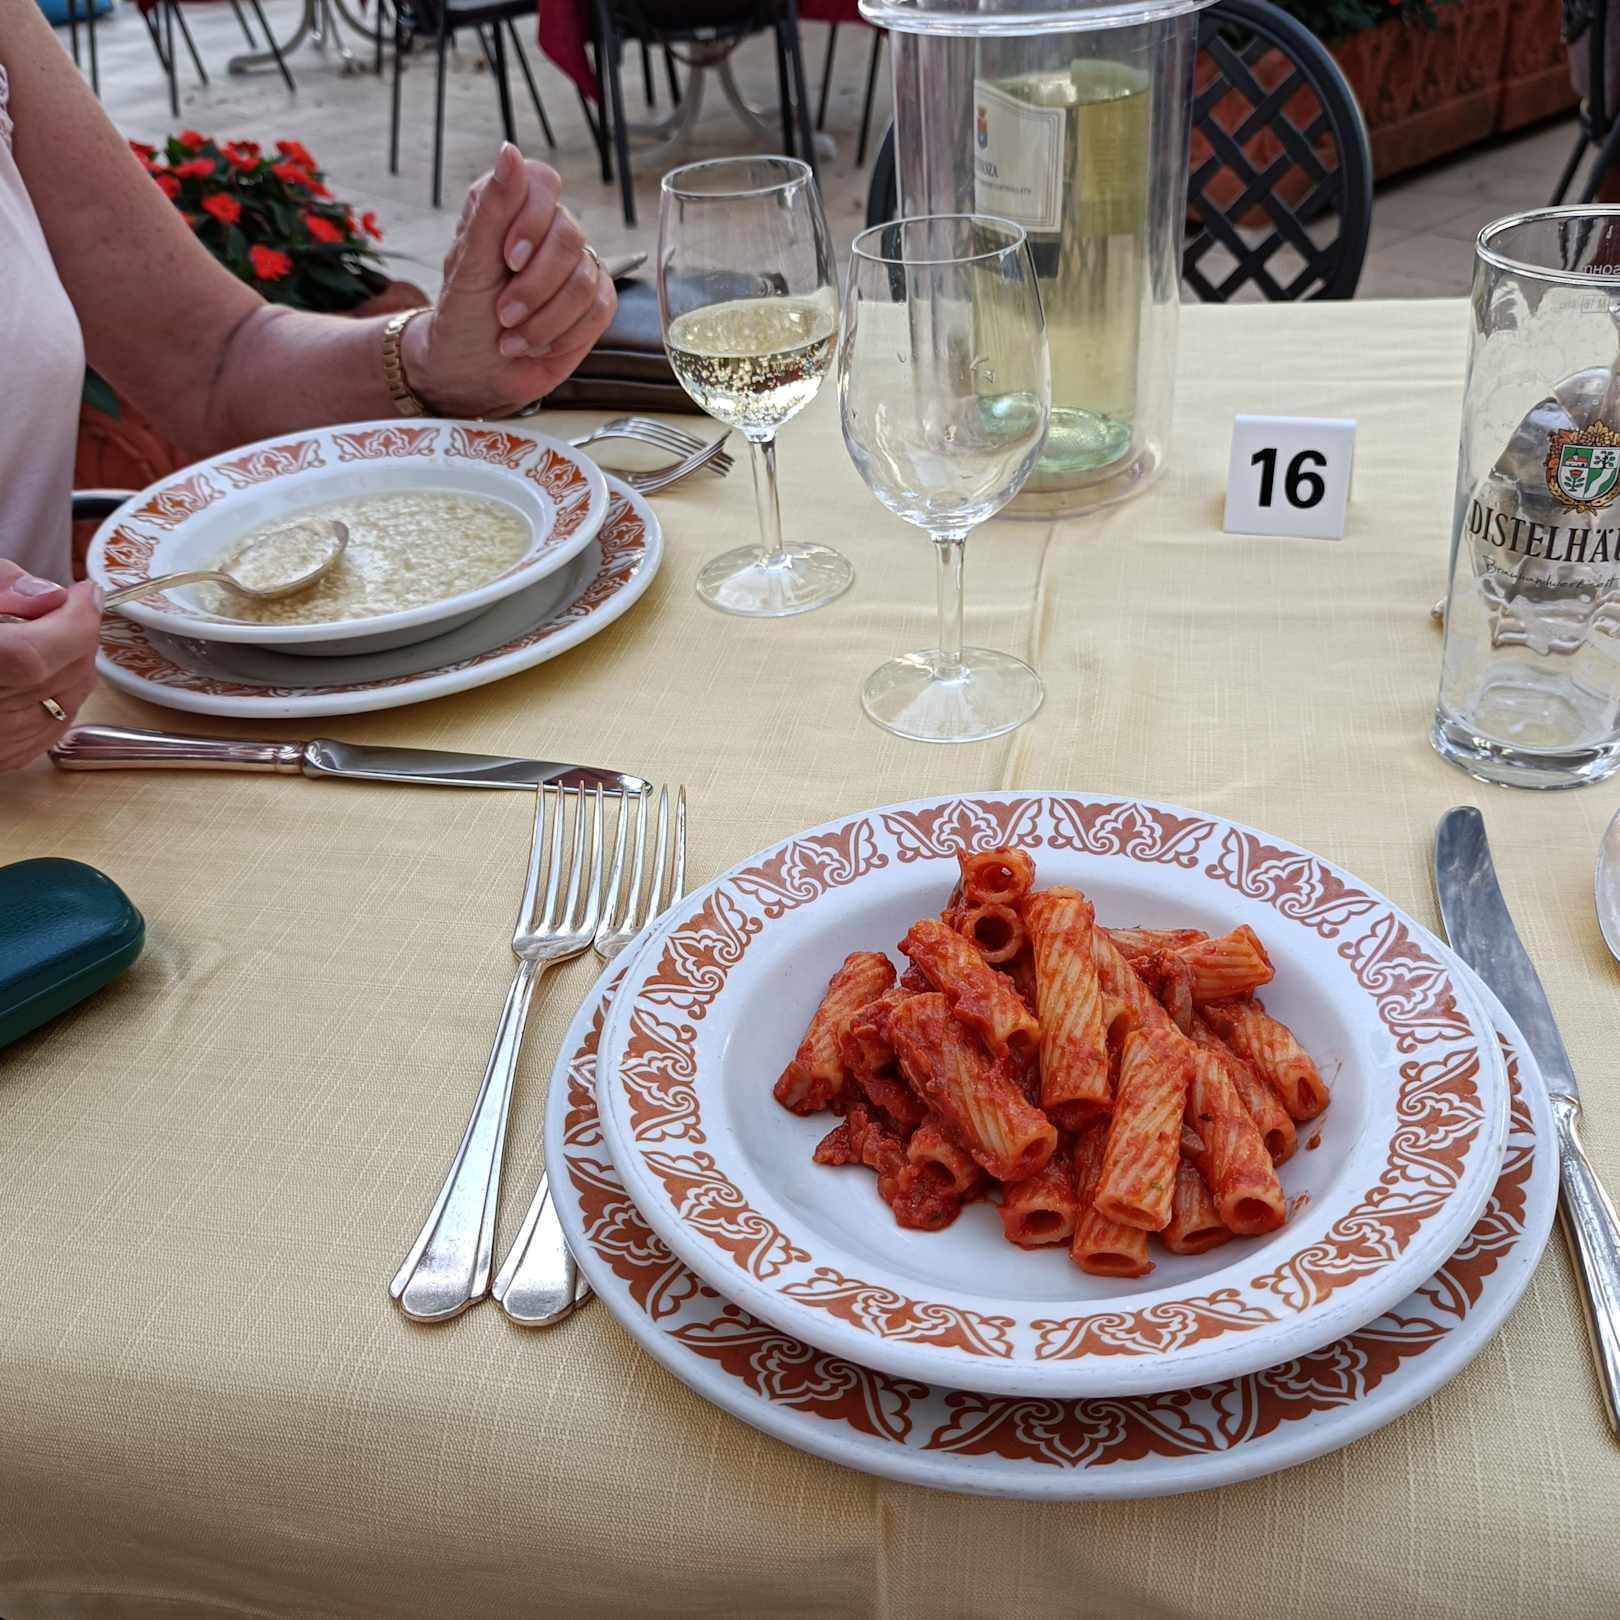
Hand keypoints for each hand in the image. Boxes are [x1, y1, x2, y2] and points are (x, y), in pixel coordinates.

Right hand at [0, 564, 100, 771]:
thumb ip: (1, 587)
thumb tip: (51, 595)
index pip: (47, 648)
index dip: (77, 616)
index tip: (85, 592)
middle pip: (68, 671)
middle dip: (73, 636)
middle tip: (48, 612)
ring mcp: (5, 744)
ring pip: (72, 697)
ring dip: (68, 664)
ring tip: (33, 641)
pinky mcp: (10, 757)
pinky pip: (57, 720)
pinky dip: (56, 692)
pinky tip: (27, 675)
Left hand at [407, 143, 616, 417]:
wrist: (472, 374)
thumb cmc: (463, 316)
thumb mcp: (470, 265)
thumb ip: (493, 208)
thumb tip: (510, 151)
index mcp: (510, 206)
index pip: (543, 182)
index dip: (532, 220)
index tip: (508, 258)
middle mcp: (546, 230)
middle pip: (569, 237)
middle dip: (535, 286)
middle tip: (504, 314)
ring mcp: (575, 266)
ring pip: (586, 280)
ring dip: (545, 320)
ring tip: (513, 338)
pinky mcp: (594, 303)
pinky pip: (600, 310)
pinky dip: (564, 335)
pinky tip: (537, 345)